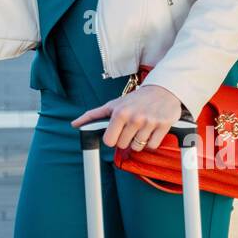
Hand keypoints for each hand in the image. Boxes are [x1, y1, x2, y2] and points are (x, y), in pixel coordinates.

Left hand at [70, 84, 184, 150]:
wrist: (162, 90)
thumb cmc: (135, 99)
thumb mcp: (113, 104)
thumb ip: (93, 115)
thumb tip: (74, 124)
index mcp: (119, 113)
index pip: (109, 141)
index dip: (112, 138)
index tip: (117, 132)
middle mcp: (134, 118)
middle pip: (123, 145)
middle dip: (126, 139)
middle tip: (131, 128)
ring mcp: (149, 122)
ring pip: (138, 147)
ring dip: (139, 141)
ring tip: (141, 128)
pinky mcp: (163, 126)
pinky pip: (152, 146)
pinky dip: (151, 142)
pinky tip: (151, 131)